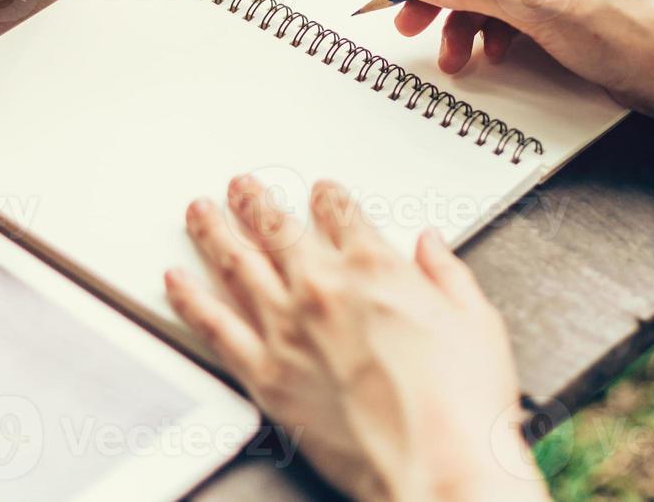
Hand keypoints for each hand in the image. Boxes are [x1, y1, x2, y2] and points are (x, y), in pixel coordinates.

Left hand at [165, 176, 547, 501]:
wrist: (438, 464)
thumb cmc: (461, 404)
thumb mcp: (476, 320)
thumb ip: (447, 274)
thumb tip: (431, 248)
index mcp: (375, 267)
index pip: (339, 213)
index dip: (326, 197)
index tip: (320, 193)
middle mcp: (323, 289)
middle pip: (277, 229)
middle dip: (256, 202)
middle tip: (242, 188)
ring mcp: (287, 330)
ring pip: (237, 264)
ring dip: (216, 231)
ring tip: (201, 212)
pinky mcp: (266, 376)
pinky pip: (214, 326)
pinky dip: (191, 298)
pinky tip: (177, 281)